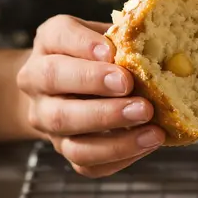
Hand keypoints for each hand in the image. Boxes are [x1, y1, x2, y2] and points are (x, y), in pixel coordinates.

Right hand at [16, 15, 164, 176]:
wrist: (66, 90)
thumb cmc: (97, 57)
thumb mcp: (106, 37)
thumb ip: (124, 39)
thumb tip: (161, 48)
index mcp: (49, 42)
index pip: (58, 35)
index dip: (83, 44)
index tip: (111, 51)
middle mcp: (36, 80)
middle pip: (54, 80)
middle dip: (94, 85)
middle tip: (131, 88)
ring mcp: (46, 119)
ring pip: (67, 129)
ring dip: (112, 134)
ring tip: (152, 130)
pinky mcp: (63, 148)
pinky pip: (85, 162)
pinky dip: (118, 156)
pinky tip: (147, 144)